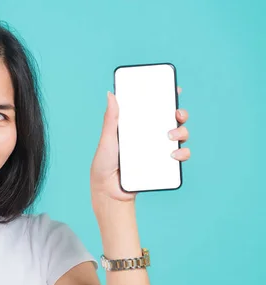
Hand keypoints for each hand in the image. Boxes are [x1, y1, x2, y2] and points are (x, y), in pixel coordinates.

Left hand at [90, 87, 190, 204]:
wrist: (108, 192)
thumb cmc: (104, 164)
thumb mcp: (107, 139)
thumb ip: (111, 119)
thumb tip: (111, 94)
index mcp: (136, 127)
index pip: (153, 109)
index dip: (166, 97)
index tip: (173, 88)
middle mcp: (149, 137)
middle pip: (171, 120)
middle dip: (179, 114)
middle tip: (177, 115)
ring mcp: (157, 150)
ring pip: (179, 136)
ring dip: (182, 132)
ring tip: (171, 136)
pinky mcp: (162, 165)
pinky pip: (179, 157)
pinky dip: (182, 154)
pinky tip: (174, 154)